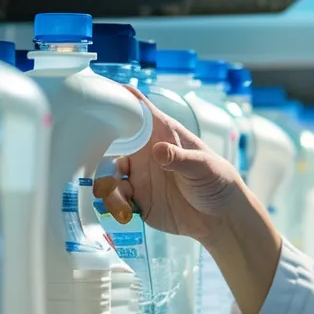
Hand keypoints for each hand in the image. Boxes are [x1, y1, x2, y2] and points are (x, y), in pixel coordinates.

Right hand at [92, 86, 248, 243]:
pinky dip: (113, 203)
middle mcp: (145, 152)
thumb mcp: (204, 166)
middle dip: (98, 150)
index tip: (100, 95)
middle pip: (112, 142)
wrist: (220, 218)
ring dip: (105, 183)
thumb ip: (180, 158)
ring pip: (109, 172)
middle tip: (93, 161)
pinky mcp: (137, 199)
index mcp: (162, 134)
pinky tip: (124, 212)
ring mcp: (139, 175)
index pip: (138, 110)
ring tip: (112, 196)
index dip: (119, 99)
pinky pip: (115, 197)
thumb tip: (158, 150)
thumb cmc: (217, 180)